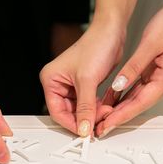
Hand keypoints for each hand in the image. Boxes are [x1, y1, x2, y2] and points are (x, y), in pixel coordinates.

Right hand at [40, 21, 124, 136]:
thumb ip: (85, 107)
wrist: (111, 31)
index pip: (56, 111)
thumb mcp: (88, 80)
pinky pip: (88, 103)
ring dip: (92, 114)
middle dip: (84, 118)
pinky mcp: (85, 85)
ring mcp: (72, 85)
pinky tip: (105, 109)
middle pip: (68, 112)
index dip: (71, 123)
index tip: (85, 132)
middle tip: (98, 123)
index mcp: (51, 79)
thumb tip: (83, 128)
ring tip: (105, 113)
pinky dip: (96, 108)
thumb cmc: (95, 45)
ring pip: (79, 109)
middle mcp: (59, 83)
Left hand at [95, 0, 162, 136]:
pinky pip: (138, 87)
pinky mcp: (157, 71)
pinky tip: (111, 98)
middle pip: (138, 104)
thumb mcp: (150, 44)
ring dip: (120, 108)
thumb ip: (133, 67)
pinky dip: (125, 93)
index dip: (122, 116)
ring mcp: (161, 77)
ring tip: (101, 117)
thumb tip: (119, 86)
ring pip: (137, 97)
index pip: (140, 103)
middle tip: (99, 127)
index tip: (107, 125)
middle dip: (118, 116)